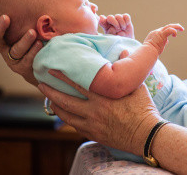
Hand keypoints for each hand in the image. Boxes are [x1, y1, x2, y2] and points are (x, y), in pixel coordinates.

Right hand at [0, 0, 41, 85]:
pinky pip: (26, 60)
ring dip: (24, 40)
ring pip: (15, 50)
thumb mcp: (30, 25)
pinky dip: (33, 51)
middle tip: (6, 17)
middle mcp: (4, 47)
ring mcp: (12, 59)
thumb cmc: (35, 40)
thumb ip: (28, 13)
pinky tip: (41, 44)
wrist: (41, 66)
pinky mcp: (22, 68)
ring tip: (33, 32)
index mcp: (2, 35)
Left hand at [39, 70, 161, 155]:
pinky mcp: (94, 134)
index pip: (78, 85)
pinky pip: (75, 126)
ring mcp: (92, 125)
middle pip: (66, 102)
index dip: (63, 77)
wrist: (146, 135)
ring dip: (56, 107)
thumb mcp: (137, 87)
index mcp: (103, 98)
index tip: (52, 70)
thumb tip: (124, 51)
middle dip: (52, 92)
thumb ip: (126, 69)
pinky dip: (68, 119)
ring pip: (67, 116)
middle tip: (41, 84)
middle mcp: (94, 112)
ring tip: (49, 100)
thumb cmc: (143, 110)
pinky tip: (65, 114)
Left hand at [99, 13, 134, 37]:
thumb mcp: (113, 39)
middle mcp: (111, 21)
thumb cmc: (118, 40)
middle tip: (118, 29)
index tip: (103, 20)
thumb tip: (113, 28)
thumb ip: (112, 34)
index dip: (102, 20)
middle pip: (110, 17)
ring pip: (118, 16)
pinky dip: (127, 20)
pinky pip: (126, 16)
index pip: (102, 21)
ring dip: (121, 23)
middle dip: (114, 22)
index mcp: (106, 26)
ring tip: (123, 28)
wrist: (127, 40)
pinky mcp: (125, 18)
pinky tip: (127, 24)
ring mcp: (118, 19)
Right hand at [144, 23, 183, 54]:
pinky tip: (175, 35)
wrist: (147, 52)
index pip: (162, 31)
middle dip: (174, 26)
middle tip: (180, 27)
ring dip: (176, 27)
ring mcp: (158, 32)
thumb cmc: (150, 52)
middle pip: (166, 27)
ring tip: (182, 29)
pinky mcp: (162, 35)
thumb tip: (166, 42)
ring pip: (169, 26)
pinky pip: (170, 30)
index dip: (168, 32)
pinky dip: (174, 31)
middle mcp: (156, 32)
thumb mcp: (155, 46)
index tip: (173, 35)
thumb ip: (161, 43)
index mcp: (153, 34)